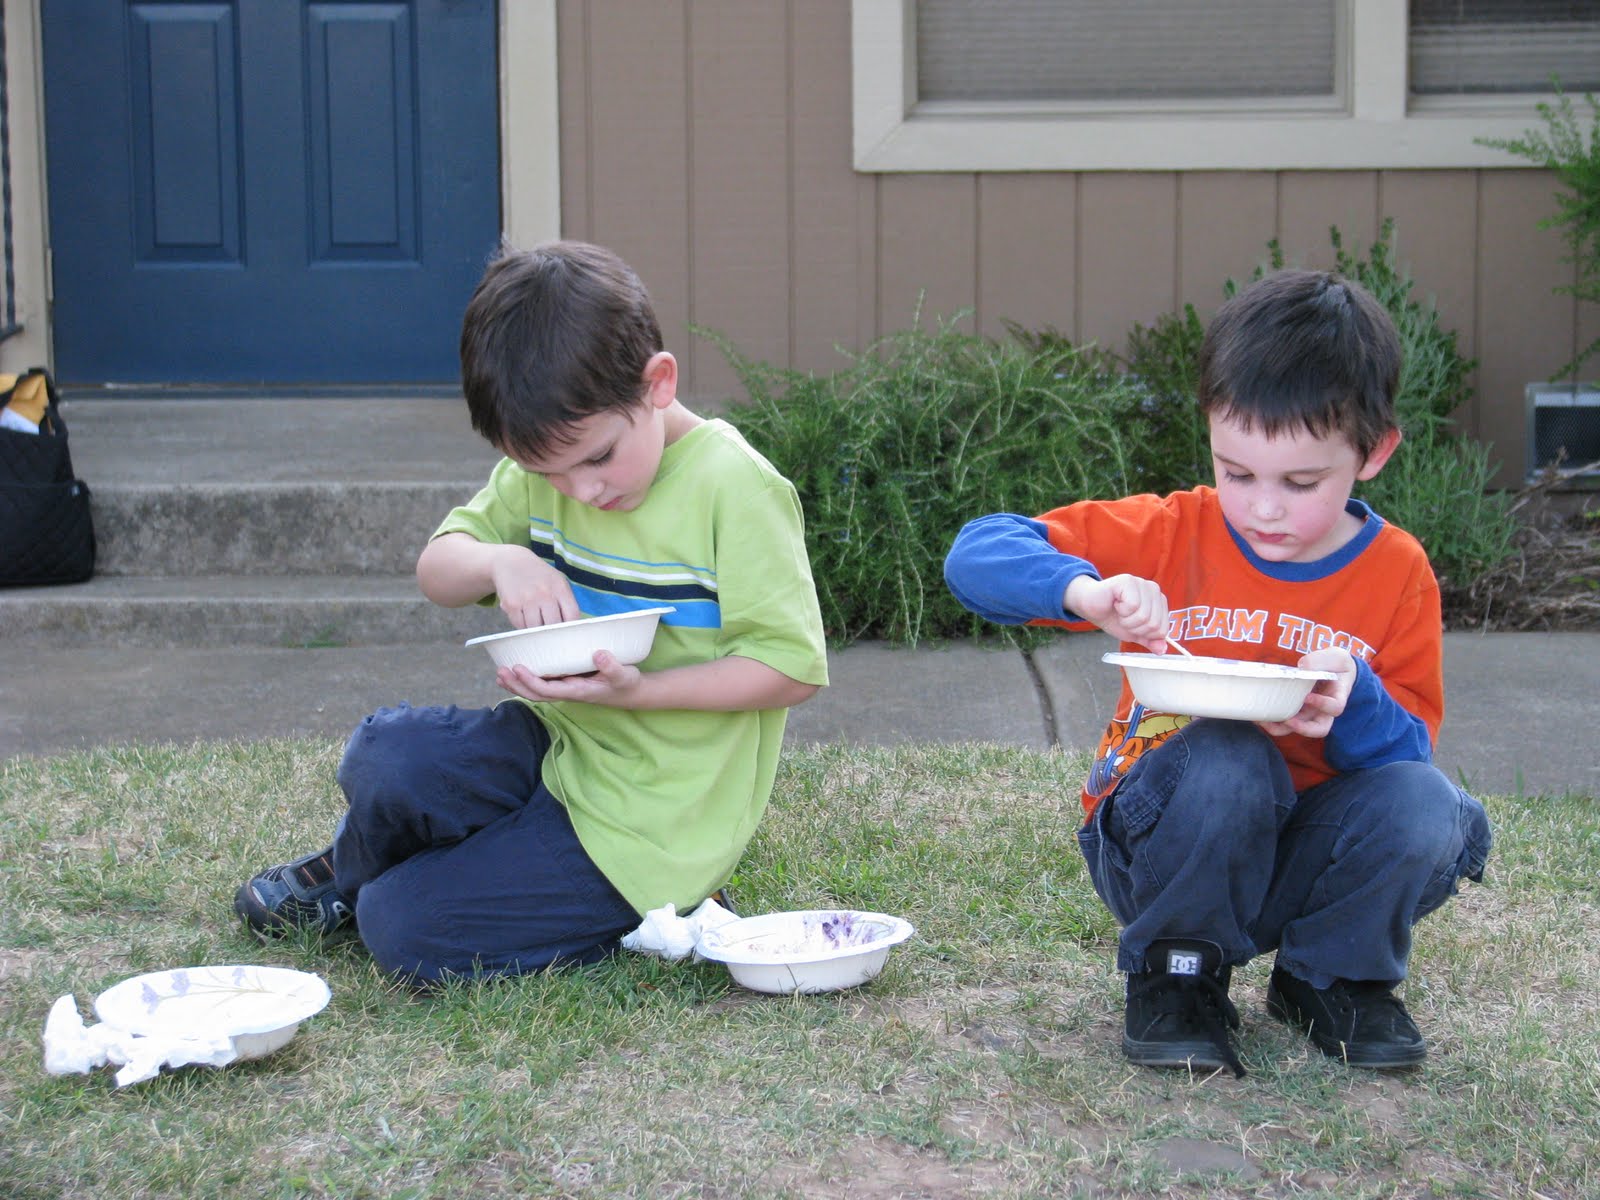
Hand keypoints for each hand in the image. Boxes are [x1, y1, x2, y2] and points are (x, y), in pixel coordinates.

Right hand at [491, 547, 581, 628]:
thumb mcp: (558, 582)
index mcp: (560, 588)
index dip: (570, 628)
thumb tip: (571, 629)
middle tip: (549, 631)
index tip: (566, 633)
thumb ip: (566, 603)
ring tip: (535, 620)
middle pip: (553, 626)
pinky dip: (522, 625)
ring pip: (535, 629)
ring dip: (536, 630)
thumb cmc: (539, 576)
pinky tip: (523, 616)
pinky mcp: (511, 604)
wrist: (511, 561)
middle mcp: (545, 593)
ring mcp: (527, 599)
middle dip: (552, 632)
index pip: (572, 616)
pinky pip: (520, 625)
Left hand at [496, 649, 642, 706]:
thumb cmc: (626, 683)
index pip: (548, 690)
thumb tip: (597, 653)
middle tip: (500, 671)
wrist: (631, 692)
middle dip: (516, 685)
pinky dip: (527, 680)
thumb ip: (612, 666)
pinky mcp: (567, 683)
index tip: (518, 668)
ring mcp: (566, 688)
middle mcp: (568, 692)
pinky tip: (517, 671)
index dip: (531, 681)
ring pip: (536, 691)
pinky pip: (543, 684)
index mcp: (578, 691)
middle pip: (536, 694)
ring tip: (500, 674)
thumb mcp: (624, 674)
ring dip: (517, 684)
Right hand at [1065, 573, 1170, 652]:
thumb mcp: (1134, 633)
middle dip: (1134, 628)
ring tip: (1119, 611)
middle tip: (1123, 618)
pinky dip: (1121, 611)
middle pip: (1154, 624)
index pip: (1163, 630)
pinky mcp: (1128, 580)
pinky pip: (1133, 605)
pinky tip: (1115, 603)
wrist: (1089, 606)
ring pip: (1144, 616)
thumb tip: (1162, 650)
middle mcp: (1154, 589)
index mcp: (1159, 601)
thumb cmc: (1112, 617)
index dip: (1144, 634)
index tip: (1132, 625)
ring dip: (1126, 620)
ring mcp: (1142, 583)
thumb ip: (1149, 640)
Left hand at [1257, 647, 1356, 739]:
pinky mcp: (1296, 710)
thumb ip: (1321, 660)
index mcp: (1337, 696)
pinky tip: (1258, 716)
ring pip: (1298, 729)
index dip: (1323, 705)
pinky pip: (1286, 722)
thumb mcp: (1334, 656)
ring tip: (1265, 721)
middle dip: (1302, 728)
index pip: (1335, 707)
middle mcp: (1324, 710)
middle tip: (1287, 721)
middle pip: (1319, 729)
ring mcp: (1310, 712)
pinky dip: (1272, 722)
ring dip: (1281, 728)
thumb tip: (1303, 666)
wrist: (1331, 666)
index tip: (1308, 697)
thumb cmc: (1334, 663)